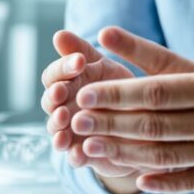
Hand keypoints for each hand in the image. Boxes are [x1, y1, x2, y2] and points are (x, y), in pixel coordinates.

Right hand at [40, 30, 143, 179]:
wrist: (143, 123)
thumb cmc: (117, 89)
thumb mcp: (103, 67)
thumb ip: (82, 51)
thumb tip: (58, 34)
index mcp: (67, 85)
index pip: (53, 75)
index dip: (63, 68)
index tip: (80, 61)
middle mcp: (63, 109)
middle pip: (49, 103)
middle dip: (54, 97)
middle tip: (62, 90)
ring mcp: (71, 134)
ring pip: (56, 132)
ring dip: (57, 126)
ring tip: (64, 119)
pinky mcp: (85, 156)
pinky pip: (75, 158)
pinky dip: (75, 155)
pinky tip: (79, 152)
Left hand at [71, 0, 193, 193]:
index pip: (159, 89)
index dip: (118, 90)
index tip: (87, 87)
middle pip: (149, 123)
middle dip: (106, 120)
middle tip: (72, 116)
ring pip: (158, 153)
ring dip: (118, 149)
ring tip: (86, 144)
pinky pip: (183, 180)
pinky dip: (154, 178)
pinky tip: (132, 175)